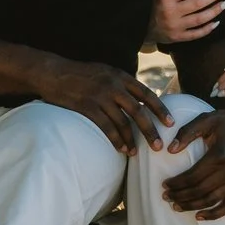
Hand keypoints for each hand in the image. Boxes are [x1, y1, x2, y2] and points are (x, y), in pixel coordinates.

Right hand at [32, 56, 170, 152]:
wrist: (54, 72)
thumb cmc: (80, 74)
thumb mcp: (105, 71)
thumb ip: (120, 83)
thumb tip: (137, 99)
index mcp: (120, 76)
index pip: (146, 94)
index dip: (160, 110)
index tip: (171, 123)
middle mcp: (113, 85)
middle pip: (138, 112)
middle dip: (150, 131)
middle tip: (159, 146)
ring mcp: (100, 96)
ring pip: (123, 122)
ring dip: (131, 140)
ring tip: (136, 153)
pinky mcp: (87, 107)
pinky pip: (106, 127)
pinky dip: (116, 140)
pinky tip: (121, 149)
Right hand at [147, 0, 224, 47]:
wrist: (138, 29)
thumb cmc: (149, 5)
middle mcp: (172, 12)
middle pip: (198, 3)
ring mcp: (176, 27)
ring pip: (200, 19)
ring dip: (215, 11)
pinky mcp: (178, 38)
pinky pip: (196, 34)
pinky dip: (207, 29)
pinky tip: (217, 22)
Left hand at [162, 98, 224, 219]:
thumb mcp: (208, 119)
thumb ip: (187, 132)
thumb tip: (170, 150)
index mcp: (219, 156)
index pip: (192, 176)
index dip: (176, 183)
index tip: (164, 184)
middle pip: (199, 191)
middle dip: (180, 196)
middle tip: (165, 196)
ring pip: (210, 200)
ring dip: (191, 206)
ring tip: (176, 206)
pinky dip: (214, 214)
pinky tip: (200, 216)